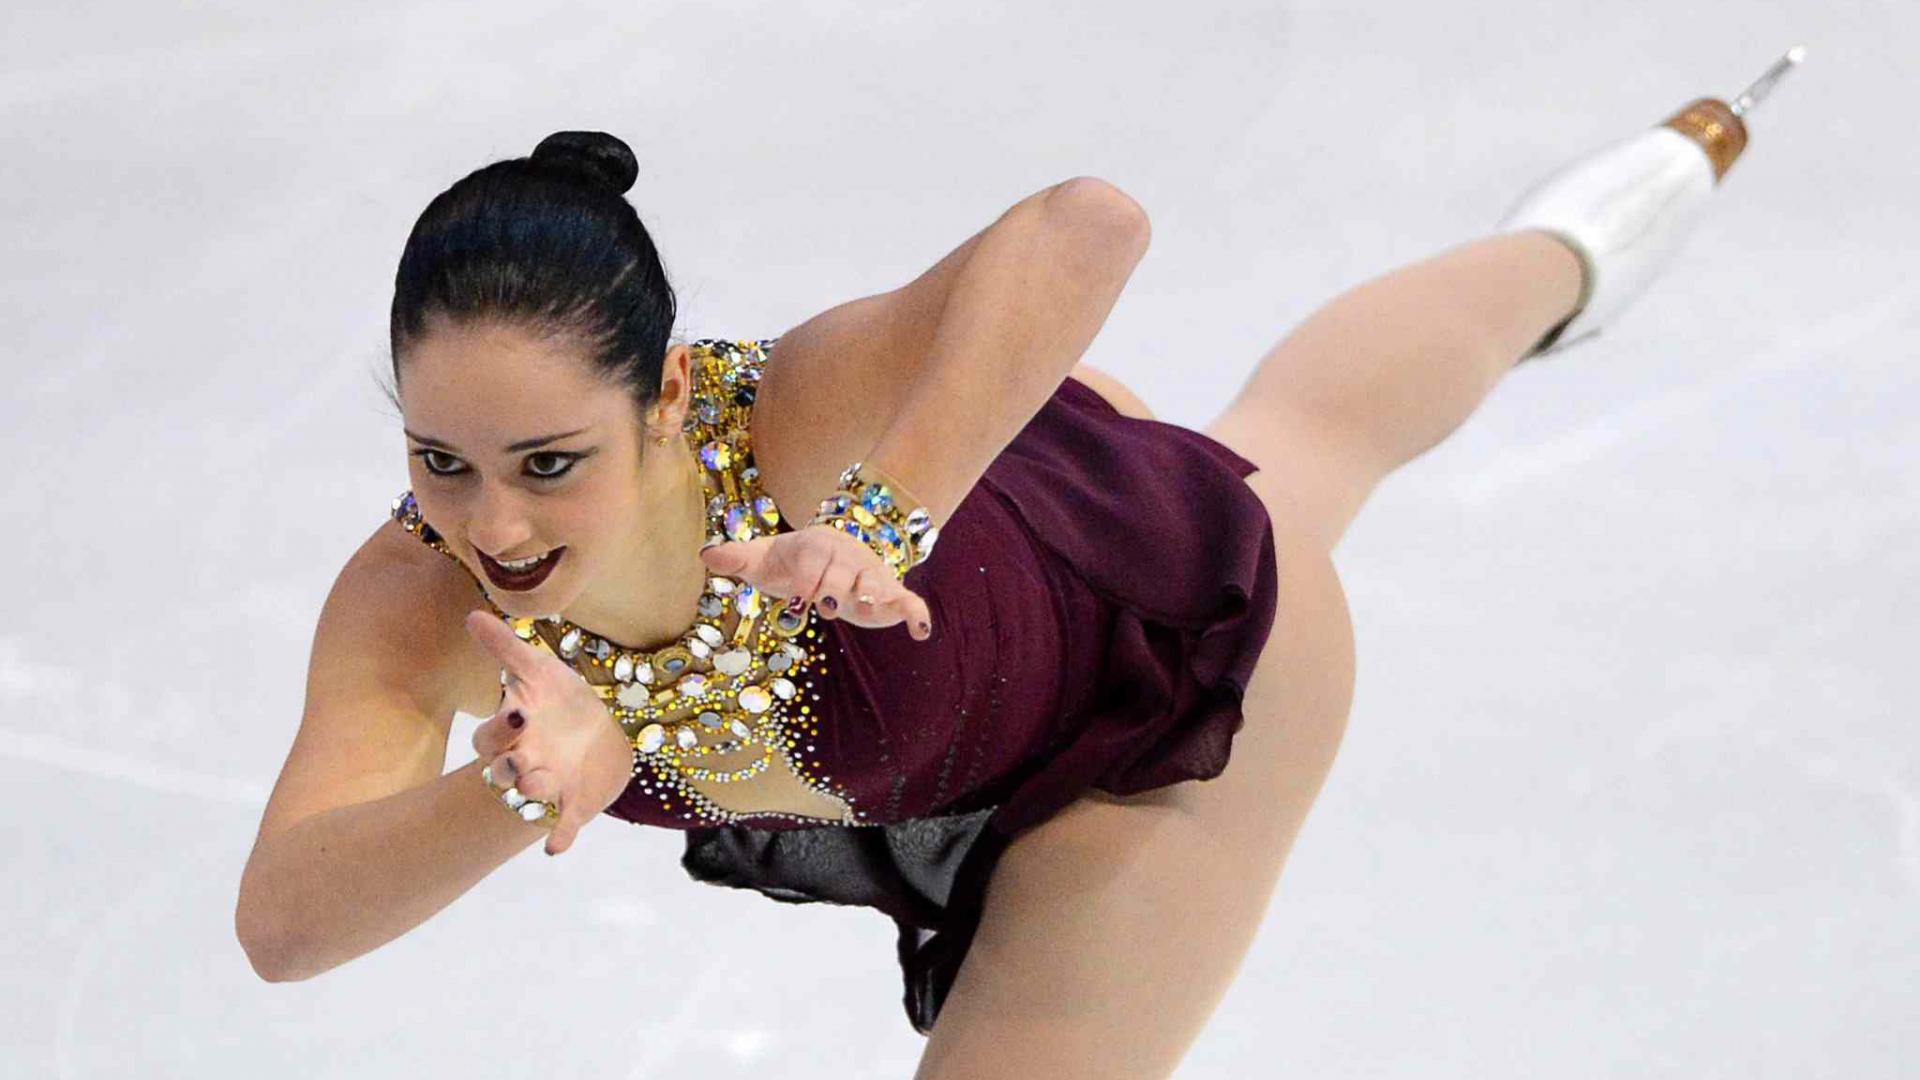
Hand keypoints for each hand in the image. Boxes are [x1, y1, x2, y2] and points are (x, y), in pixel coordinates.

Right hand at [464, 610, 634, 855]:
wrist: (596, 733)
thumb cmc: (556, 700)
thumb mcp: (536, 670)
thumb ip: (504, 648)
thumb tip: (471, 615)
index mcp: (510, 733)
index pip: (488, 738)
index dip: (497, 730)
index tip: (515, 712)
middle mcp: (522, 763)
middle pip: (501, 773)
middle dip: (508, 769)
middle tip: (519, 760)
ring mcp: (546, 786)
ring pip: (530, 798)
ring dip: (534, 795)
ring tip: (540, 786)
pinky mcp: (572, 805)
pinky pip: (560, 827)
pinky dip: (558, 836)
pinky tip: (556, 847)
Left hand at [699, 524, 933, 639]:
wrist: (836, 551)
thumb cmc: (794, 561)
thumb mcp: (765, 559)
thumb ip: (738, 557)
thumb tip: (705, 554)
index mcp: (816, 547)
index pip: (811, 563)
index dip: (805, 581)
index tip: (797, 599)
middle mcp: (847, 559)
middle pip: (843, 574)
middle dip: (835, 590)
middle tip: (827, 607)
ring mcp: (871, 576)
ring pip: (875, 583)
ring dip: (872, 593)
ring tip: (864, 604)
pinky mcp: (890, 595)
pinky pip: (909, 602)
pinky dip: (916, 614)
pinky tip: (921, 633)